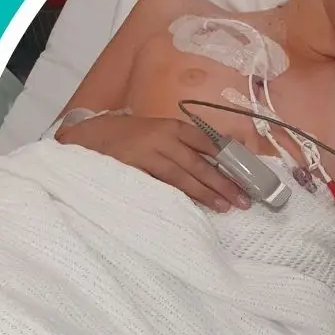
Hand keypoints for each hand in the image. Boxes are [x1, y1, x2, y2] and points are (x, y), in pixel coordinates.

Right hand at [59, 113, 250, 212]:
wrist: (86, 136)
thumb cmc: (128, 137)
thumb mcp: (158, 132)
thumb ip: (184, 144)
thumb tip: (220, 156)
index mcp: (173, 127)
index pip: (209, 143)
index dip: (229, 160)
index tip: (248, 175)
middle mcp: (163, 137)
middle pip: (200, 163)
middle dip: (224, 182)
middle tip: (244, 200)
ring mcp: (147, 152)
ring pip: (182, 176)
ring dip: (205, 193)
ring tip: (225, 207)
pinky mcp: (132, 168)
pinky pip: (160, 185)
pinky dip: (177, 197)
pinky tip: (191, 208)